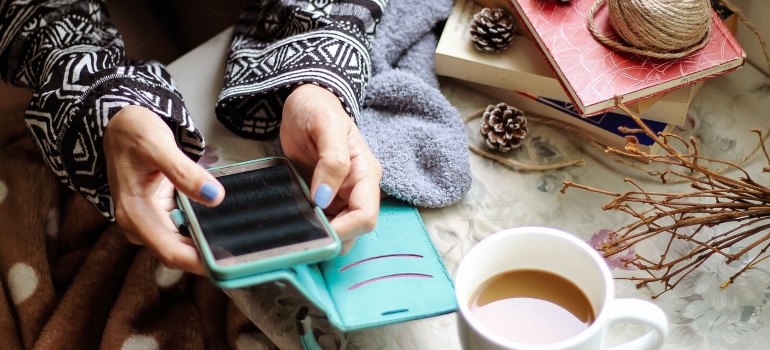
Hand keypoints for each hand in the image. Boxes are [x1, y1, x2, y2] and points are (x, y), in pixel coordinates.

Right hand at [104, 105, 224, 274]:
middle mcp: (140, 225)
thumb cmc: (133, 133)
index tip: (229, 263)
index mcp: (135, 215)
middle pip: (179, 253)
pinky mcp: (160, 216)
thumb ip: (184, 172)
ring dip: (208, 244)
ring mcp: (150, 222)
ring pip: (184, 244)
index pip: (171, 252)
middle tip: (245, 255)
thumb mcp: (158, 146)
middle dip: (209, 256)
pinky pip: (185, 230)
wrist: (120, 126)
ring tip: (241, 243)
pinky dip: (203, 230)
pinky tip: (225, 225)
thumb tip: (214, 197)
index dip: (200, 262)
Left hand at [280, 85, 382, 251]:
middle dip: (331, 239)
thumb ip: (331, 160)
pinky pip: (322, 223)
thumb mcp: (325, 125)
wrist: (304, 103)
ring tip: (294, 230)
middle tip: (300, 235)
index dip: (343, 229)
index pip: (365, 216)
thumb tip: (325, 198)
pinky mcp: (324, 200)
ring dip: (319, 237)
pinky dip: (309, 229)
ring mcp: (341, 197)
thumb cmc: (317, 108)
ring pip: (339, 233)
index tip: (315, 228)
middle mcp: (357, 190)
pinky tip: (292, 224)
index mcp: (365, 174)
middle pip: (354, 232)